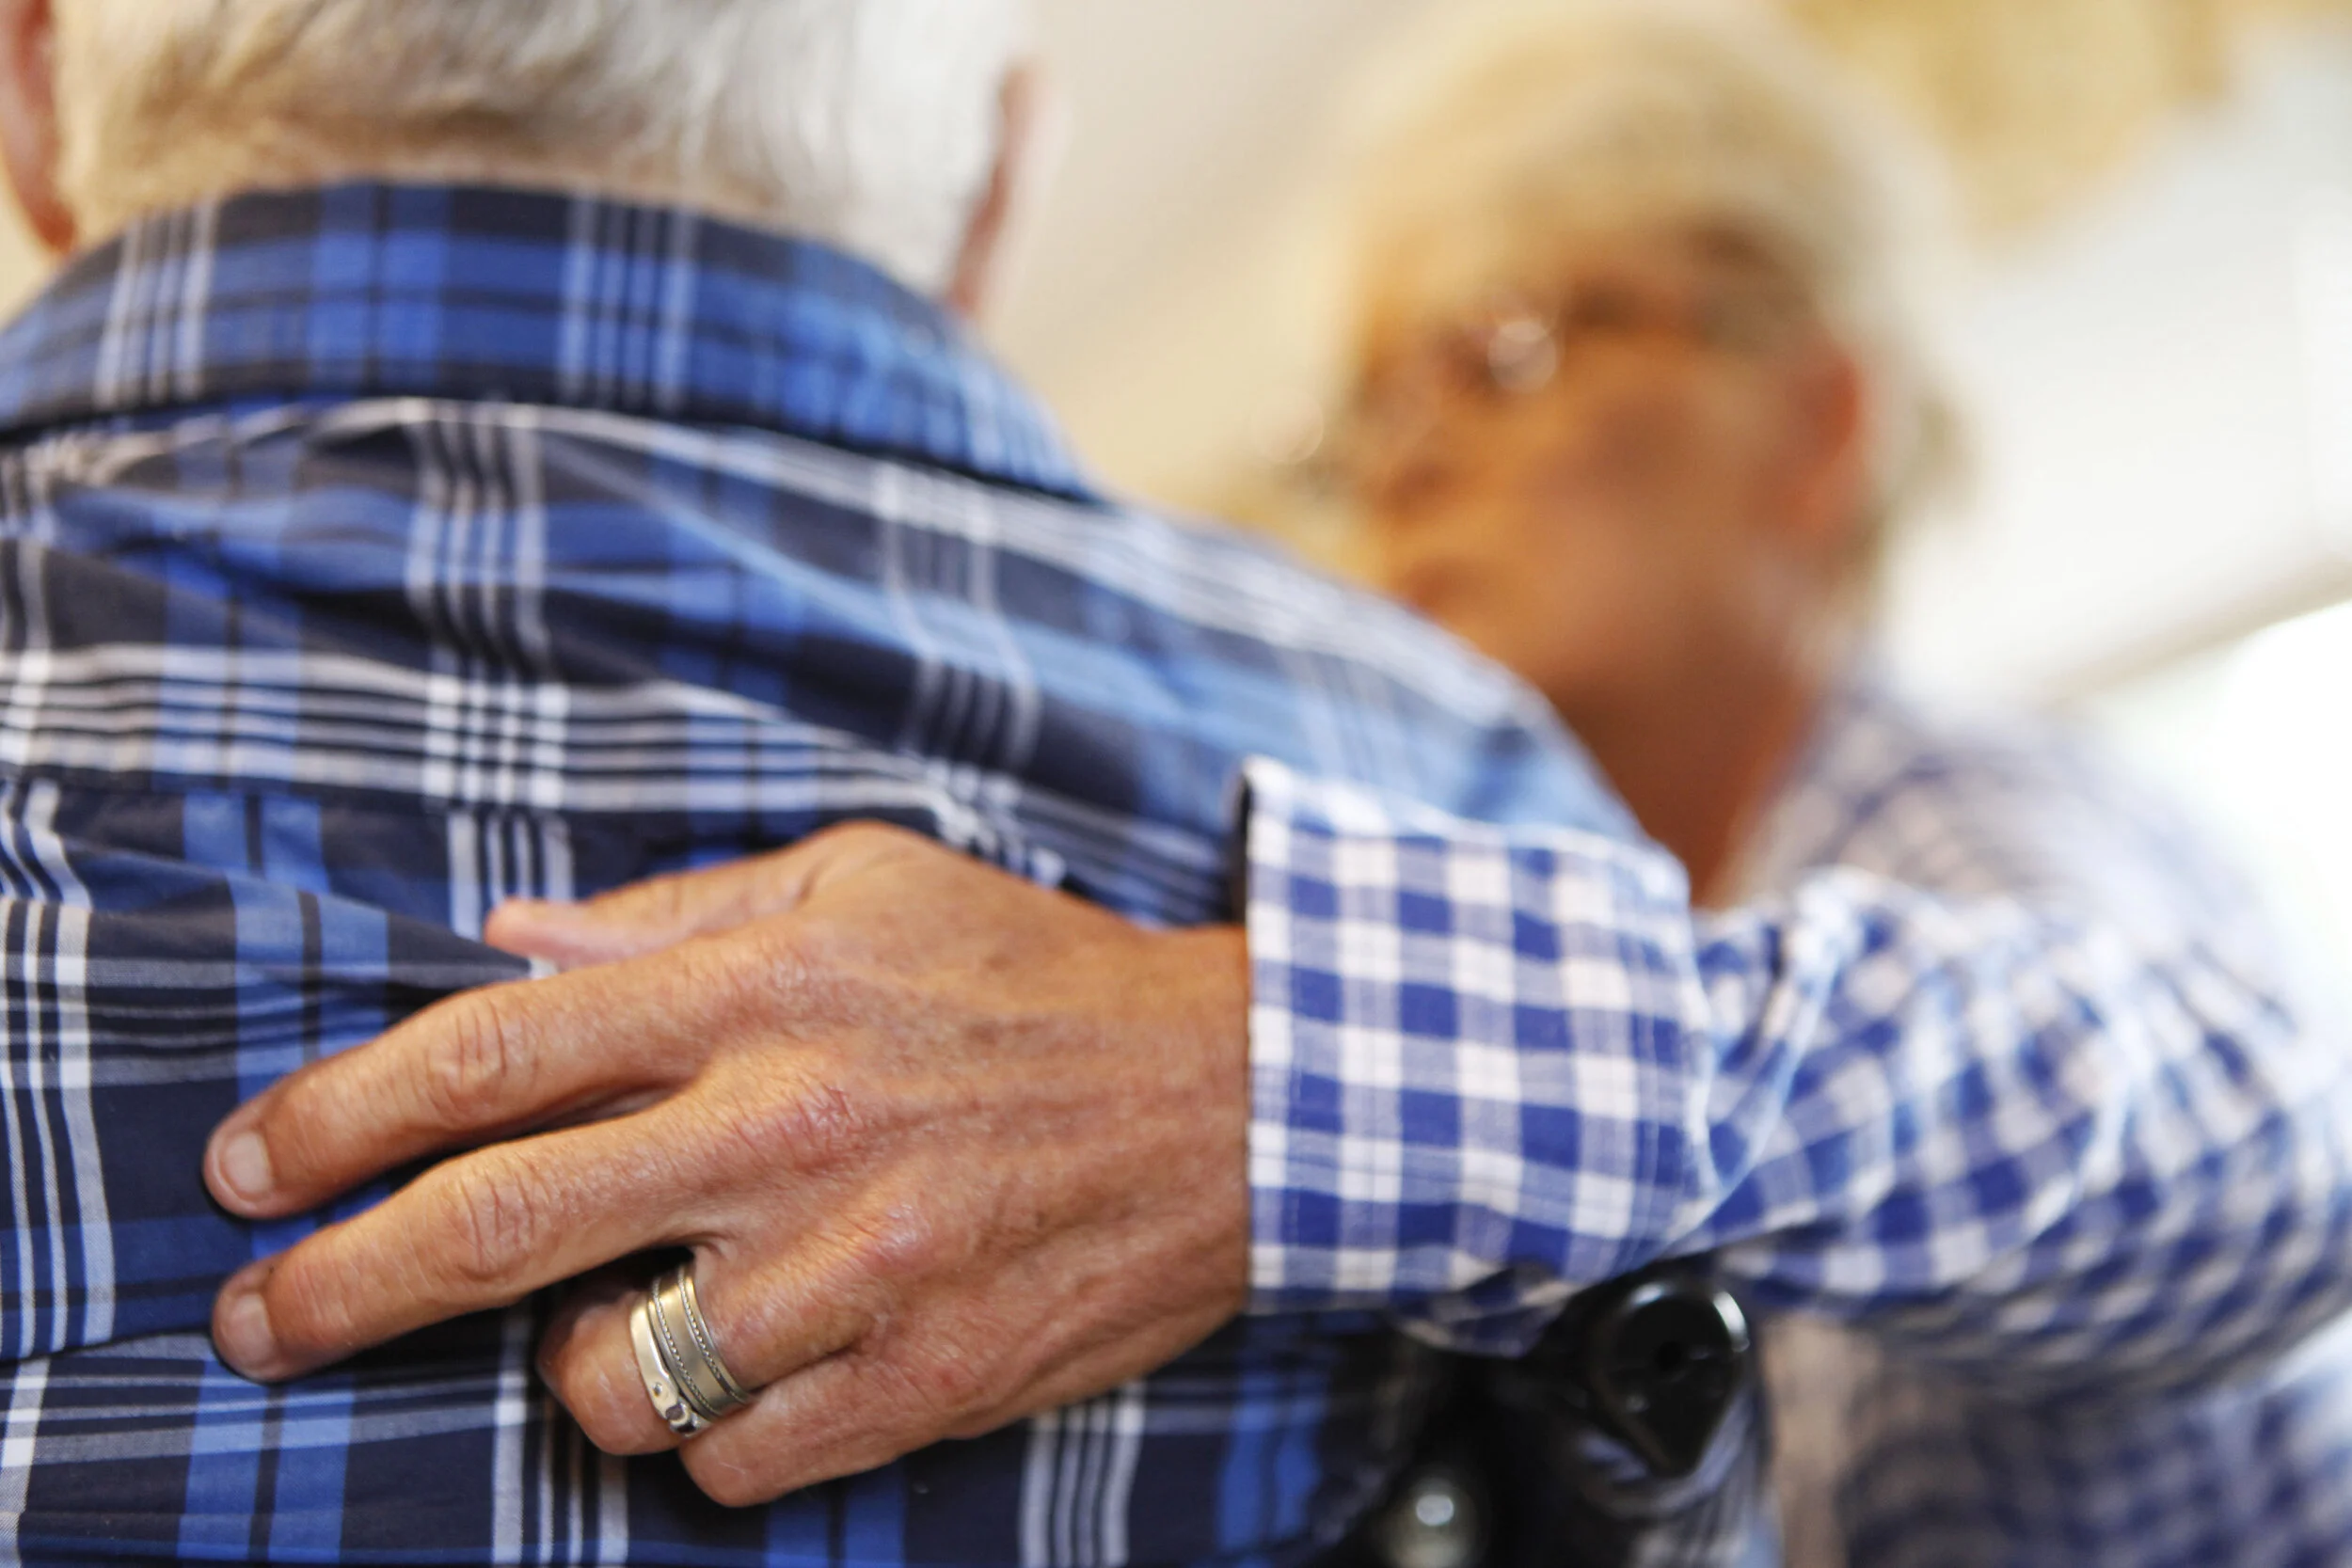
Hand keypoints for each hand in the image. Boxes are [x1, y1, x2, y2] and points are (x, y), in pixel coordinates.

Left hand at [200, 824, 1251, 1505]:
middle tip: (254, 1319)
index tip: (248, 1166)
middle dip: (336, 1285)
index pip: (497, 1049)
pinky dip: (704, 1432)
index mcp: (767, 989)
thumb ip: (675, 914)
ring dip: (573, 1363)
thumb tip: (508, 948)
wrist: (1243, 1100)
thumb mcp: (867, 885)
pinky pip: (729, 1462)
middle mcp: (794, 1128)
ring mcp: (860, 1269)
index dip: (340, 1112)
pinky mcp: (922, 1379)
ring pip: (610, 1379)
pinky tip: (752, 1364)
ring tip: (628, 1315)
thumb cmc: (1038, 977)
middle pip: (501, 1224)